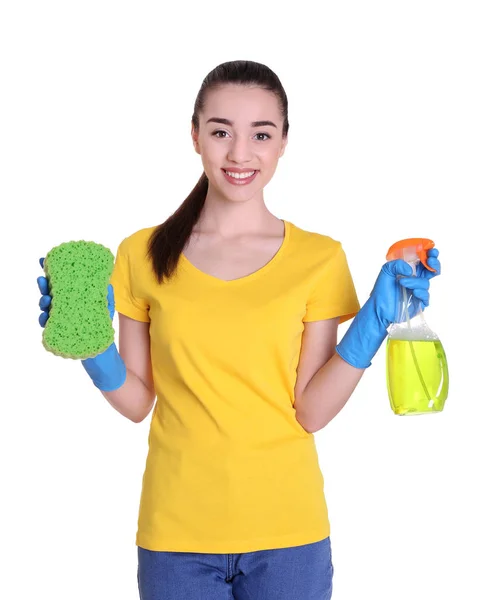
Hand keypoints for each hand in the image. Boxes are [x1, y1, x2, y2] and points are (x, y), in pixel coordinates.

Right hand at [38, 257, 125, 390]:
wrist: (102, 355)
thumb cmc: (101, 329)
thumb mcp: (105, 311)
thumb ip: (106, 298)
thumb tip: (108, 284)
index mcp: (74, 300)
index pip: (61, 284)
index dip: (52, 273)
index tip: (44, 262)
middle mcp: (65, 309)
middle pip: (51, 295)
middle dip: (44, 287)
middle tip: (42, 280)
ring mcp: (61, 321)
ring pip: (47, 310)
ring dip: (44, 304)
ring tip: (46, 300)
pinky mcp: (61, 334)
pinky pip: (49, 326)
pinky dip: (45, 322)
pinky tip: (45, 317)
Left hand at [336, 248, 441, 368]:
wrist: (378, 307)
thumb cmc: (381, 289)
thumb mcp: (386, 271)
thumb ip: (397, 264)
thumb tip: (411, 270)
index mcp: (411, 270)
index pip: (425, 261)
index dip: (430, 254)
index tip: (432, 250)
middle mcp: (416, 280)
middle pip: (433, 270)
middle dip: (434, 264)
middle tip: (430, 261)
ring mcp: (419, 291)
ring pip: (426, 283)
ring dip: (415, 281)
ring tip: (402, 283)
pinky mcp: (419, 303)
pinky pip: (426, 296)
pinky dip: (420, 293)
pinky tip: (412, 293)